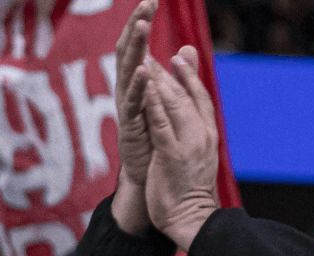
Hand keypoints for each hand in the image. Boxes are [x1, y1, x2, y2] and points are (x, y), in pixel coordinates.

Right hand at [110, 0, 157, 234]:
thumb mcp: (169, 102)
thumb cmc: (157, 141)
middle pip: (130, 51)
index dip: (143, 23)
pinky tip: (144, 70)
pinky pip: (132, 103)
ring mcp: (127, 108)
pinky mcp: (129, 127)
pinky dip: (138, 86)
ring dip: (136, 49)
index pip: (140, 46)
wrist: (152, 180)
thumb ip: (177, 75)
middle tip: (146, 4)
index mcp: (139, 83)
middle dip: (138, 27)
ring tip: (143, 27)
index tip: (152, 1)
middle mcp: (129, 91)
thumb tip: (186, 49)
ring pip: (128, 72)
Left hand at [140, 46, 221, 248]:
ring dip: (160, 79)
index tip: (178, 58)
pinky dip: (153, 102)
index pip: (201, 99)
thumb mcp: (195, 159)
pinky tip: (144, 85)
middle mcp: (202, 136)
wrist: (193, 221)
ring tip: (146, 59)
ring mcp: (188, 145)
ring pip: (175, 104)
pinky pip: (161, 123)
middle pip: (187, 96)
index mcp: (208, 137)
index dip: (190, 76)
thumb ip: (192, 137)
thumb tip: (190, 124)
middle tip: (154, 52)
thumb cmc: (190, 194)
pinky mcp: (171, 155)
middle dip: (171, 72)